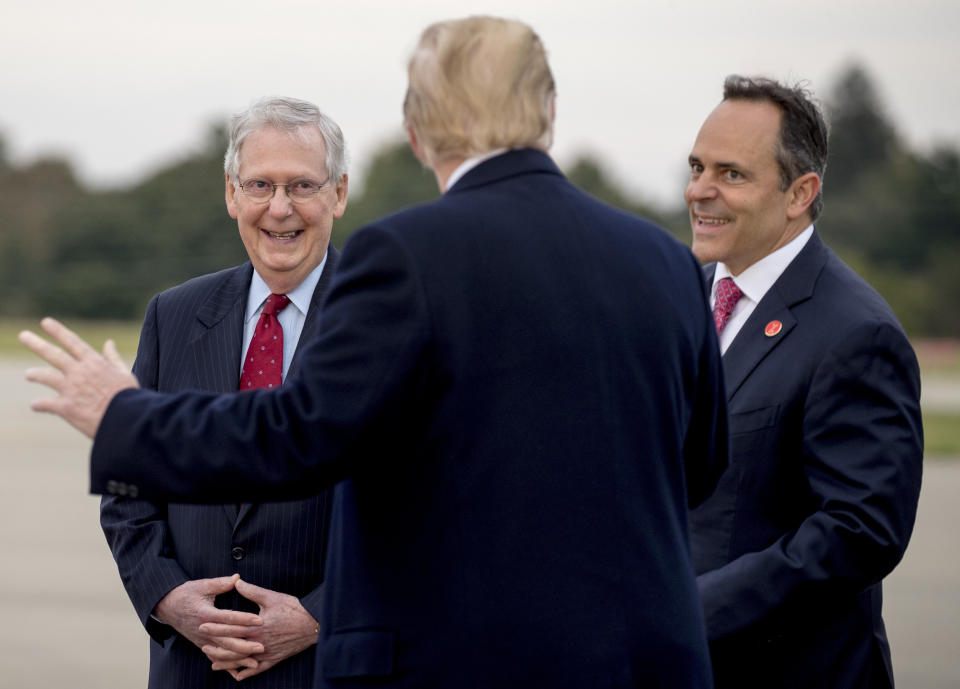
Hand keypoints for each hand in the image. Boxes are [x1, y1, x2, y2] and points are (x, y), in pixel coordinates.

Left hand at [18, 317, 138, 437]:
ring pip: (45, 376)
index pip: (73, 342)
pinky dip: (39, 404)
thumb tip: (109, 342)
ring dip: (35, 374)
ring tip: (28, 374)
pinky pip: (45, 404)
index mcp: (94, 363)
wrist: (127, 419)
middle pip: (54, 354)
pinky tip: (35, 405)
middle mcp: (79, 373)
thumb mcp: (125, 373)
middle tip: (23, 335)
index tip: (45, 322)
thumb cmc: (129, 397)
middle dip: (37, 344)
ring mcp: (70, 389)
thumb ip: (113, 358)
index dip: (58, 331)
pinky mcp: (65, 407)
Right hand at [154, 575, 263, 674]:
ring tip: (255, 662)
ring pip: (222, 653)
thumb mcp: (201, 585)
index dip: (244, 619)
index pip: (228, 618)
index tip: (260, 620)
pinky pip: (215, 657)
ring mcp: (202, 639)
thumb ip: (220, 583)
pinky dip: (226, 665)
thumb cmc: (186, 594)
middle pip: (227, 640)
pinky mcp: (201, 644)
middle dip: (245, 645)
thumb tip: (237, 578)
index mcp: (206, 613)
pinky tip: (238, 671)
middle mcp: (204, 630)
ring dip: (238, 658)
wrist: (167, 607)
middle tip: (262, 647)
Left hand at [199, 578, 318, 680]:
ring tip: (213, 664)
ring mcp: (265, 653)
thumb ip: (252, 591)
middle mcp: (258, 642)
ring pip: (241, 662)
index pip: (231, 627)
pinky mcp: (273, 660)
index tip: (202, 626)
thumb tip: (236, 582)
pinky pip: (256, 670)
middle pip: (232, 647)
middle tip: (202, 646)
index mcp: (256, 626)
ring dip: (226, 663)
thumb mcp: (272, 597)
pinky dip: (245, 673)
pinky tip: (236, 675)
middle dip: (216, 648)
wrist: (313, 624)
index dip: (215, 627)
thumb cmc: (293, 608)